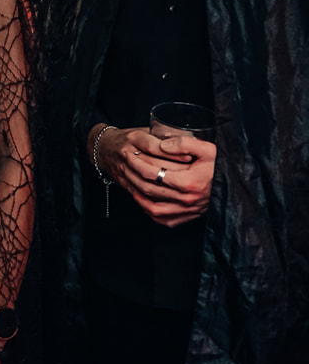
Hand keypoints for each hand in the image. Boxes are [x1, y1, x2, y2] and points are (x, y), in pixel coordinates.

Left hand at [96, 126, 214, 226]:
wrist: (239, 184)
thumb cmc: (223, 165)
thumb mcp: (208, 148)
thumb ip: (184, 143)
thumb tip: (162, 146)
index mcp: (189, 182)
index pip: (153, 173)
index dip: (138, 163)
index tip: (130, 154)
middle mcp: (187, 200)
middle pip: (150, 190)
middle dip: (134, 177)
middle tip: (125, 167)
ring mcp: (188, 211)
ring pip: (154, 209)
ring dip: (139, 198)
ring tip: (131, 185)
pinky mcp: (190, 217)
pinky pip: (165, 220)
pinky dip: (152, 213)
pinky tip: (146, 202)